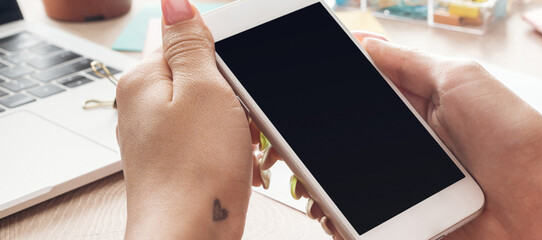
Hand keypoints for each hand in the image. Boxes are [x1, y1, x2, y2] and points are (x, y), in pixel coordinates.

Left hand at [117, 0, 276, 237]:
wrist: (189, 238)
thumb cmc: (194, 173)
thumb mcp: (204, 90)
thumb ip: (190, 42)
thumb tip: (175, 2)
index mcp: (144, 79)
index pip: (185, 39)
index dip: (223, 57)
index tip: (236, 81)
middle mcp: (144, 106)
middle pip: (201, 76)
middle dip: (233, 94)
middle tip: (241, 116)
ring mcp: (160, 137)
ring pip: (212, 110)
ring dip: (238, 124)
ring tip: (240, 146)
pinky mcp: (177, 162)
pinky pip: (212, 140)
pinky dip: (232, 148)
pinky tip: (239, 164)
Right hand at [292, 35, 541, 238]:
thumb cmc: (513, 134)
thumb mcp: (459, 80)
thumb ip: (408, 64)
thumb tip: (364, 45)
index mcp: (418, 113)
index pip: (360, 107)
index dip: (326, 109)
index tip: (295, 111)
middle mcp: (411, 152)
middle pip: (347, 153)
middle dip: (314, 156)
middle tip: (290, 154)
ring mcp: (412, 192)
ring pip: (352, 194)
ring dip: (324, 193)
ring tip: (312, 192)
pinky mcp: (417, 226)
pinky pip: (373, 228)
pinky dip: (348, 226)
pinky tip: (334, 219)